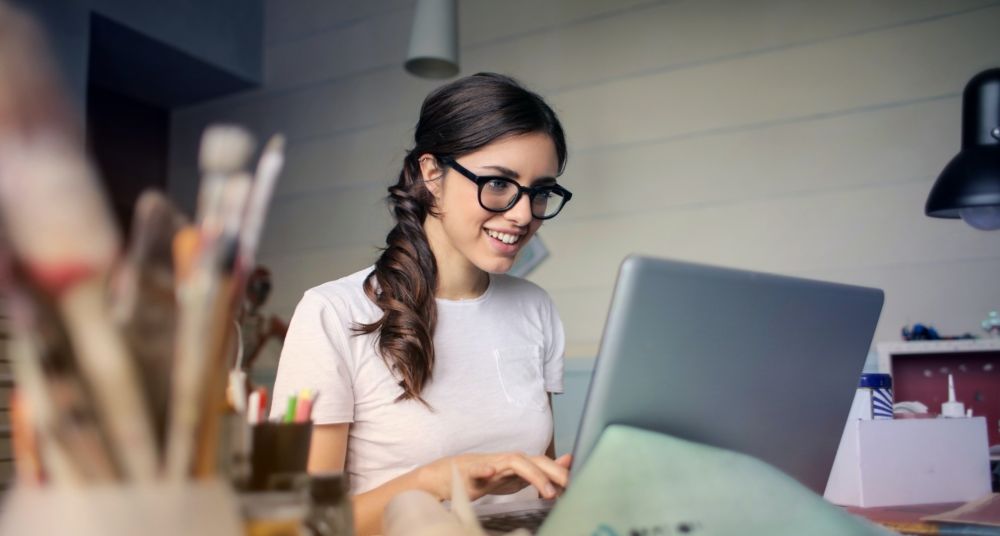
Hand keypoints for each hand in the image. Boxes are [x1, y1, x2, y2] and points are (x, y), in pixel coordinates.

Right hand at [418, 452, 571, 501]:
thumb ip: (542, 471)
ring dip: (532, 475)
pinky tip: (490, 473)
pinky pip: (477, 469)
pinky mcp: (470, 471)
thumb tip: (569, 462)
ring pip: (514, 463)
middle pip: (535, 461)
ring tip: (547, 491)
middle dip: (554, 472)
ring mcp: (490, 464)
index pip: (545, 464)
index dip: (562, 473)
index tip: (579, 485)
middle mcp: (508, 460)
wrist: (451, 476)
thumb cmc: (488, 476)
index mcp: (520, 464)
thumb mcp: (518, 476)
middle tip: (570, 486)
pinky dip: (483, 470)